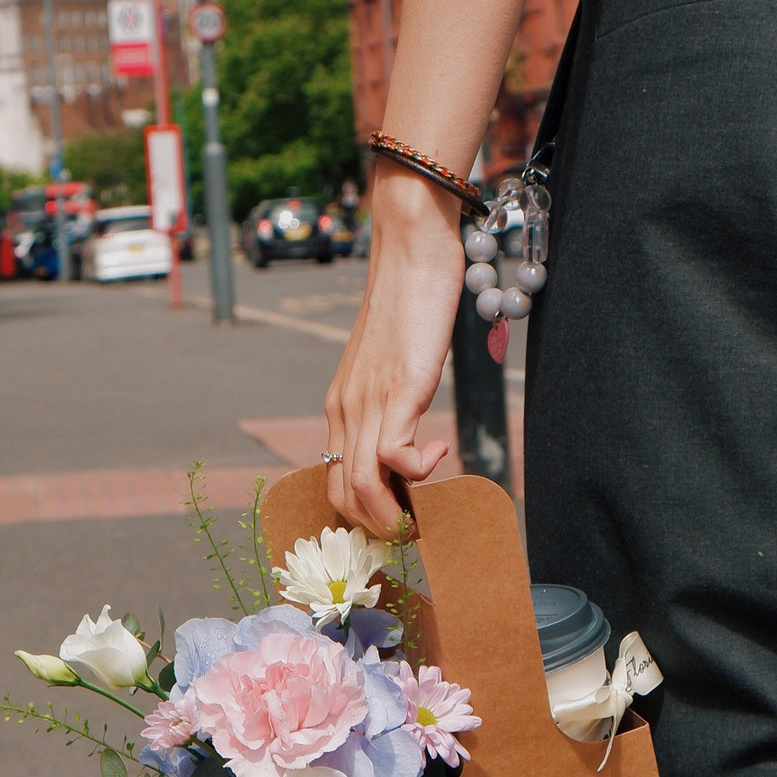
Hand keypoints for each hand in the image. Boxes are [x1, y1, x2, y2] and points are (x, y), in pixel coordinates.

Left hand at [325, 166, 465, 537]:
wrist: (410, 248)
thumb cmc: (408, 302)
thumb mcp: (392, 364)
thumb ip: (393, 401)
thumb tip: (411, 438)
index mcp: (342, 407)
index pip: (335, 482)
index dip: (363, 513)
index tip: (398, 517)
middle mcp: (346, 410)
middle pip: (343, 496)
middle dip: (380, 527)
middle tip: (418, 528)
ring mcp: (369, 401)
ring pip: (361, 487)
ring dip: (395, 515)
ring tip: (427, 510)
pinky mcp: (398, 389)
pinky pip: (393, 454)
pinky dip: (418, 471)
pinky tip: (441, 455)